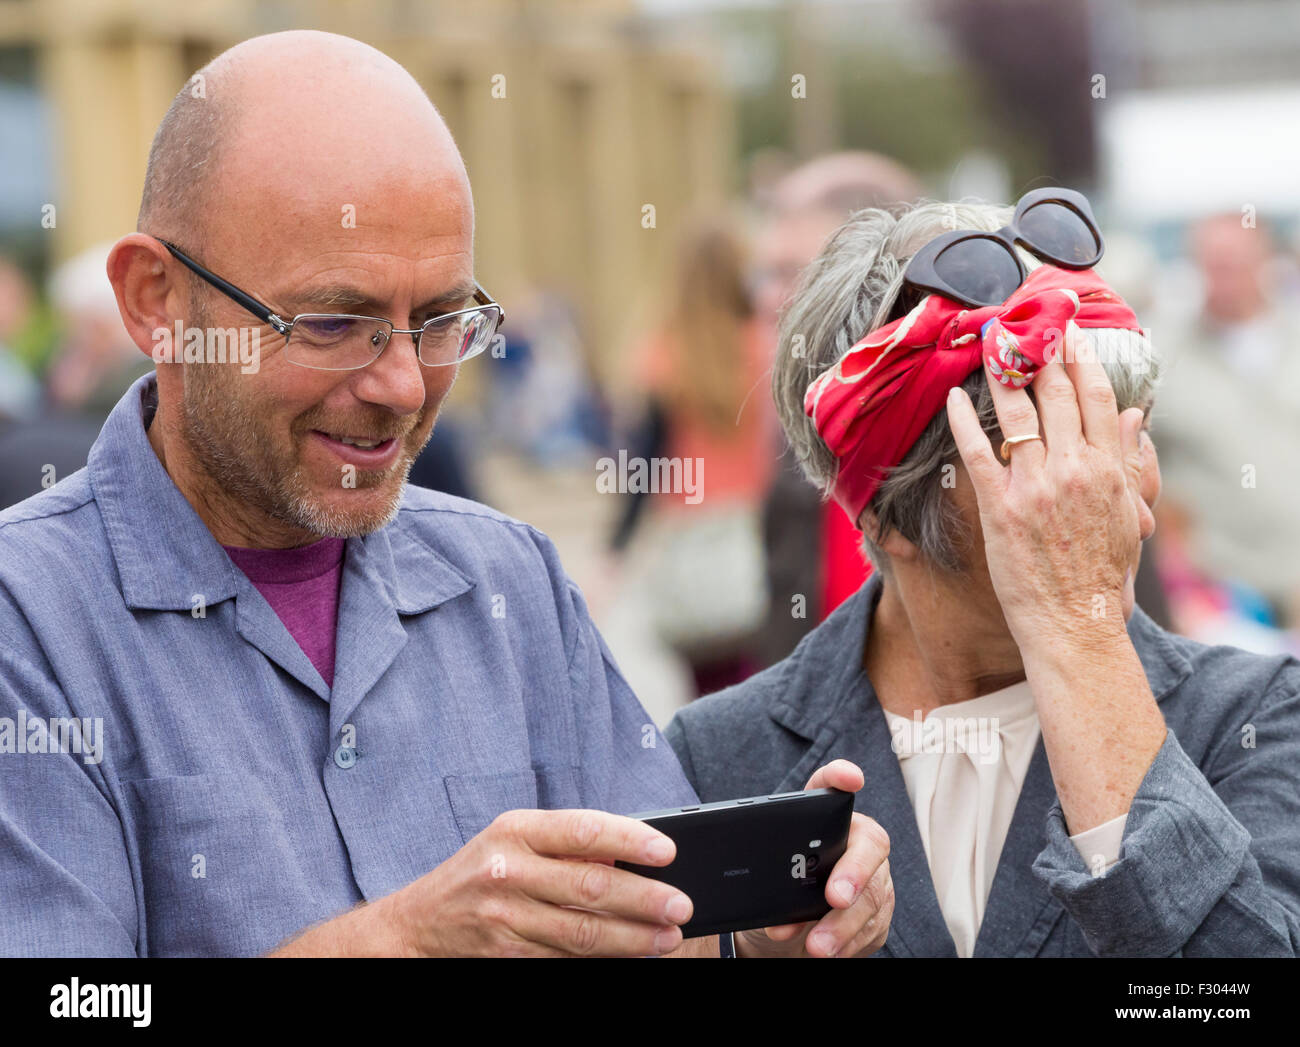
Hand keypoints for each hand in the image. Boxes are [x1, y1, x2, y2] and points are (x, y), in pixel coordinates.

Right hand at [381, 808, 692, 955]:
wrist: (418, 924)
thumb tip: (629, 854)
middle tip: (680, 905)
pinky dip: (602, 958)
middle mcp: (508, 870)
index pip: (583, 830)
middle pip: (590, 886)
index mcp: (516, 829)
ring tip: (668, 937)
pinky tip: (630, 955)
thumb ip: (567, 843)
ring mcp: (505, 916)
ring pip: (582, 931)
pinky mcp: (507, 954)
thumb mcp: (516, 839)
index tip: (667, 852)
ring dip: (633, 938)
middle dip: (644, 899)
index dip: (630, 839)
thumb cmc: (480, 872)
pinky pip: (565, 957)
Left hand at [736, 760, 891, 957]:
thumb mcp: (767, 865)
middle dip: (853, 874)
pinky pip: (871, 929)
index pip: (833, 784)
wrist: (785, 924)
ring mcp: (875, 876)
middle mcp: (857, 840)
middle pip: (867, 849)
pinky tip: (829, 953)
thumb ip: (765, 858)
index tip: (850, 777)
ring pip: (872, 898)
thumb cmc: (778, 883)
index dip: (841, 775)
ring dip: (842, 927)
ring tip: (817, 945)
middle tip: (834, 897)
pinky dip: (847, 945)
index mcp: (827, 818)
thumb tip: (746, 867)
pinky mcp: (878, 912)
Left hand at [945, 331, 1165, 831]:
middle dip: (1039, 352)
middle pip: (1056, 395)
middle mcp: (1073, 470)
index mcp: (1108, 469)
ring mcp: (1035, 488)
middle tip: (1023, 321)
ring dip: (1002, 373)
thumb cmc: (1102, 578)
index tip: (1068, 330)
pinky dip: (965, 422)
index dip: (1081, 358)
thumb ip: (1128, 464)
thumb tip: (1131, 418)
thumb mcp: (1128, 517)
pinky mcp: (1000, 509)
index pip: (1095, 398)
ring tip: (989, 342)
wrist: (1076, 627)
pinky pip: (978, 455)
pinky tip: (953, 397)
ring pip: (1018, 415)